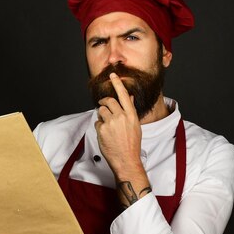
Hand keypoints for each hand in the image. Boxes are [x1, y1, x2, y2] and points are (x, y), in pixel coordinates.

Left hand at [95, 73, 151, 206]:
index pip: (124, 94)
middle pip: (109, 101)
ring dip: (102, 115)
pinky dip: (99, 126)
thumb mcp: (135, 125)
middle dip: (104, 100)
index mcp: (131, 115)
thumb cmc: (132, 144)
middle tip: (102, 102)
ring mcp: (111, 122)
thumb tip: (130, 97)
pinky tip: (105, 135)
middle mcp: (121, 116)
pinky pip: (97, 122)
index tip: (112, 74)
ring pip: (101, 110)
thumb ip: (130, 110)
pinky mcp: (102, 129)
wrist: (126, 160)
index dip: (117, 83)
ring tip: (107, 125)